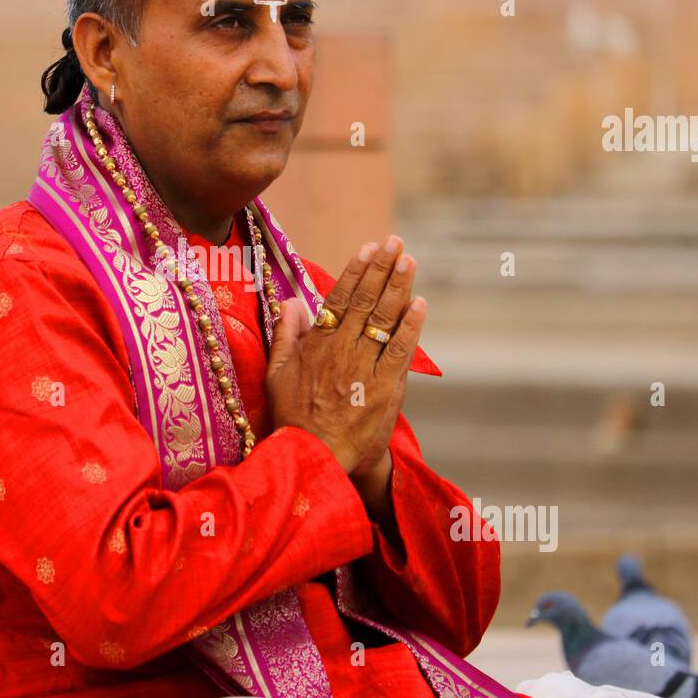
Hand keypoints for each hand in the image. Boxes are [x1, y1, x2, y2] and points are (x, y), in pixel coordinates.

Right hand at [265, 236, 425, 472]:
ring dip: (398, 287)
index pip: (339, 298)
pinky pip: (400, 351)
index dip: (355, 271)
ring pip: (384, 320)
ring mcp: (365, 367)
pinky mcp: (384, 388)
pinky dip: (411, 327)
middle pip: (365, 301)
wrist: (313, 454)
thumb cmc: (292, 416)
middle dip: (381, 269)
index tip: (368, 248)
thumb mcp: (277, 373)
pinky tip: (420, 304)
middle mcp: (342, 350)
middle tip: (395, 242)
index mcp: (317, 344)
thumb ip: (285, 334)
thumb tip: (291, 301)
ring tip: (409, 261)